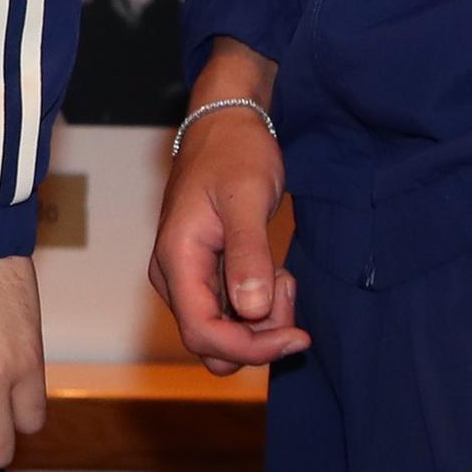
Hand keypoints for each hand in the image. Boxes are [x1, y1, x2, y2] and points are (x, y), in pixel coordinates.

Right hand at [151, 46, 304, 374]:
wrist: (225, 123)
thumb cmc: (234, 152)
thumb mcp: (246, 199)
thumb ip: (248, 255)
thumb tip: (252, 310)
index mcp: (176, 258)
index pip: (202, 333)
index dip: (250, 348)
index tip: (297, 335)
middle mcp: (173, 276)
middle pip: (211, 342)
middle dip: (259, 336)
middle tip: (289, 289)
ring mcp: (187, 276)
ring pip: (222, 332)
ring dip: (262, 322)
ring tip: (282, 274)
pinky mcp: (204, 273)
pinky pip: (229, 312)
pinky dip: (258, 306)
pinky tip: (273, 271)